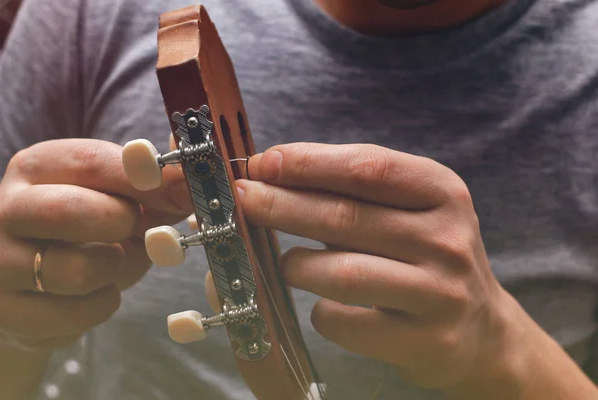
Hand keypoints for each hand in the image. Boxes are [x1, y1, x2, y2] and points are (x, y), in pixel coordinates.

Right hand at [0, 139, 192, 352]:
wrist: (34, 280)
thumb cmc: (86, 229)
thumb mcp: (118, 197)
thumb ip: (156, 189)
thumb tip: (189, 184)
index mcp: (38, 168)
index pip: (89, 161)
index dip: (141, 176)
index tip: (180, 190)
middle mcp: (6, 209)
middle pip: (71, 212)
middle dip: (122, 223)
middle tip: (133, 227)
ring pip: (75, 271)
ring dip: (115, 269)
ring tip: (112, 261)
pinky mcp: (5, 311)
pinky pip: (76, 313)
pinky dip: (102, 304)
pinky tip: (95, 291)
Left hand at [235, 142, 525, 391]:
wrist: (480, 330)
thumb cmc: (426, 256)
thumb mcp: (409, 211)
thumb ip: (352, 192)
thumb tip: (270, 173)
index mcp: (442, 192)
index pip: (368, 167)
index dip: (308, 163)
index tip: (263, 162)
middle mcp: (447, 239)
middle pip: (346, 217)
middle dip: (281, 205)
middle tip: (242, 198)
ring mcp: (440, 293)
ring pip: (342, 273)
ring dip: (296, 265)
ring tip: (286, 262)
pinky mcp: (426, 340)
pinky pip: (346, 323)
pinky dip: (321, 312)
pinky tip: (323, 306)